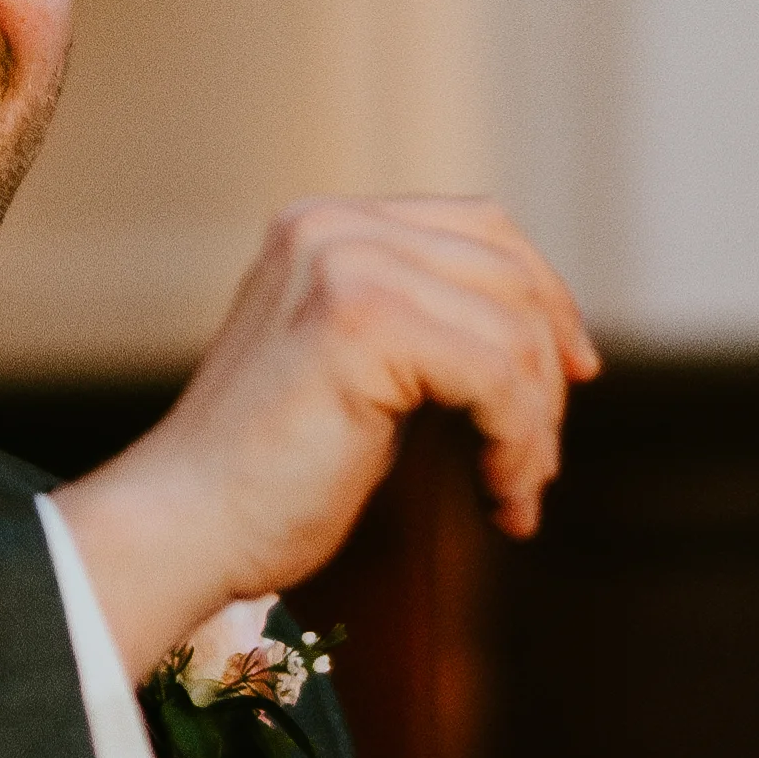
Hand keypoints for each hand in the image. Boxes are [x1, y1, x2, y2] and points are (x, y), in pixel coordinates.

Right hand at [56, 196, 598, 680]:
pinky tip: (499, 500)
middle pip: (508, 272)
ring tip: (513, 493)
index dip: (545, 297)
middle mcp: (331, 227)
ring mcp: (344, 265)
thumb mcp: (351, 374)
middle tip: (542, 461)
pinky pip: (498, 375)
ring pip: (513, 330)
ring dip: (534, 426)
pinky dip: (517, 445)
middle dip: (547, 370)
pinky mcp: (361, 321)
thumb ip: (419, 327)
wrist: (182, 530)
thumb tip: (541, 337)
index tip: (576, 373)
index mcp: (322, 227)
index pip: (480, 228)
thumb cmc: (265, 480)